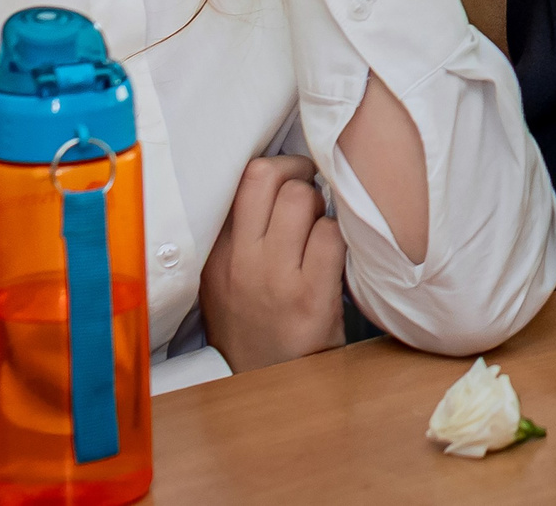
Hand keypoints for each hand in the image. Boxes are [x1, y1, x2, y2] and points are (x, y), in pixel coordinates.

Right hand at [199, 156, 346, 373]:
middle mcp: (240, 263)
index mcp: (215, 255)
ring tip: (320, 227)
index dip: (276, 167)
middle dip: (298, 173)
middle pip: (268, 177)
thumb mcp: (225, 282)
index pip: (241, 180)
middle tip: (311, 190)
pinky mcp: (310, 298)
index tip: (292, 175)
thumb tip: (277, 176)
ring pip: (302, 199)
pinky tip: (335, 256)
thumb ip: (240, 234)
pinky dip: (340, 237)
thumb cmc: (256, 327)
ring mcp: (274, 280)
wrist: (270, 389)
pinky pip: (331, 237)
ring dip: (320, 206)